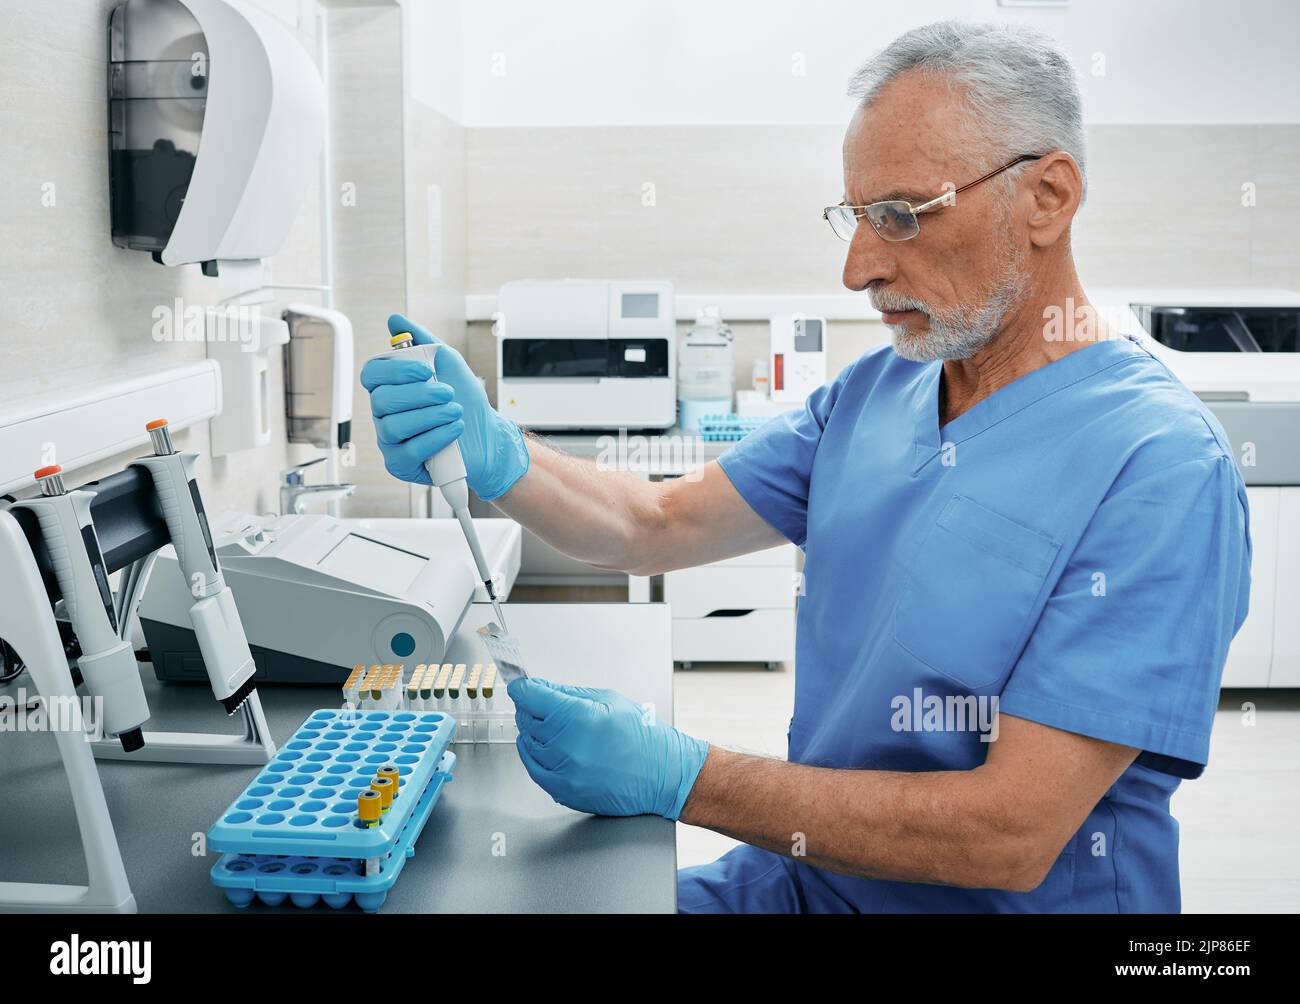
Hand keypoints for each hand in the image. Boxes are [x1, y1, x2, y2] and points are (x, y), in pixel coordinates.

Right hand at [359, 313, 528, 499]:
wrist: (488, 435)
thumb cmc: (465, 401)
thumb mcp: (448, 363)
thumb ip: (421, 341)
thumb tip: (395, 320)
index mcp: (391, 387)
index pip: (372, 374)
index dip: (395, 370)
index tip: (426, 370)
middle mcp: (385, 413)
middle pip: (381, 400)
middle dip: (420, 394)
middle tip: (448, 393)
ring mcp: (390, 440)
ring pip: (393, 426)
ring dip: (431, 415)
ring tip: (455, 412)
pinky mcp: (401, 463)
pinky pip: (408, 450)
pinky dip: (435, 437)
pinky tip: (453, 429)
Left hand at [509, 678, 708, 818]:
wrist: (664, 774)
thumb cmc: (644, 737)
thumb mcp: (609, 700)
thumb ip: (570, 694)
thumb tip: (543, 688)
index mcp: (578, 716)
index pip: (530, 697)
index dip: (523, 688)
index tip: (521, 686)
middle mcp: (567, 745)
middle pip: (526, 719)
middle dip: (530, 708)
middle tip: (539, 703)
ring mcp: (564, 771)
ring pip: (528, 745)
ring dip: (532, 732)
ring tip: (548, 726)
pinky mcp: (565, 791)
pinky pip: (534, 770)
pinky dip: (532, 756)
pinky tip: (541, 747)